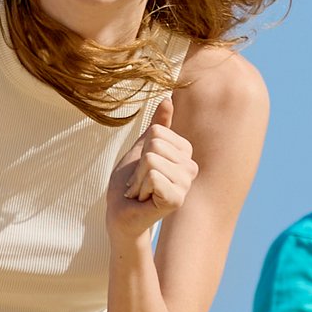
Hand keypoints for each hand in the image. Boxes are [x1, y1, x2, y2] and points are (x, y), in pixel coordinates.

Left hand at [104, 98, 192, 242]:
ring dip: (137, 178)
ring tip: (141, 191)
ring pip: (152, 159)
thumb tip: (168, 99)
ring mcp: (186, 184)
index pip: (157, 131)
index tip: (142, 168)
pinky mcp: (177, 199)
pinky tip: (143, 200)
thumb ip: (157, 126)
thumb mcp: (141, 148)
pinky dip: (139, 187)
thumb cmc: (129, 182)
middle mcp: (190, 167)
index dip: (141, 149)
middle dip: (139, 164)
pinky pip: (153, 175)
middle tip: (139, 182)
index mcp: (184, 153)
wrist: (120, 212)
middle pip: (155, 143)